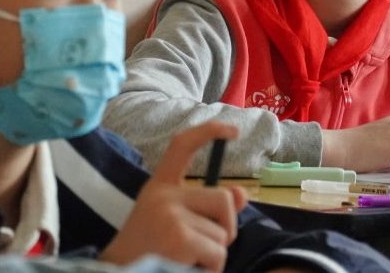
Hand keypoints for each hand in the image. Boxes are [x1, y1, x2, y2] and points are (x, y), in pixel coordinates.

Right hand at [100, 122, 247, 271]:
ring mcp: (169, 214)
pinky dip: (211, 268)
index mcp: (158, 187)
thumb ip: (207, 208)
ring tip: (186, 260)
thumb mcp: (174, 224)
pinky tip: (186, 269)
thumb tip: (241, 193)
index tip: (233, 130)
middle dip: (225, 227)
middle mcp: (162, 194)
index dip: (208, 132)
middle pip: (223, 198)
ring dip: (214, 253)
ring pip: (224, 231)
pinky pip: (218, 252)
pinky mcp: (178, 236)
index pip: (182, 146)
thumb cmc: (148, 254)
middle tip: (202, 248)